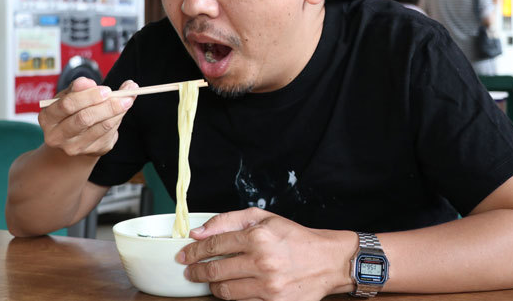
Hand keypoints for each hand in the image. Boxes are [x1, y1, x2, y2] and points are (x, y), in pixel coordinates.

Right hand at [38, 77, 137, 156]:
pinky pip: (109, 133)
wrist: (73, 138)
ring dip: (118, 111)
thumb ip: (79, 88)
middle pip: (84, 118)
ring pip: (101, 126)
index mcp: (47, 117)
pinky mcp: (92, 151)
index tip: (106, 89)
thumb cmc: (72, 111)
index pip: (68, 104)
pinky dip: (118, 119)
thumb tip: (87, 82)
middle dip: (107, 105)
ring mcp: (74, 147)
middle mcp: (57, 136)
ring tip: (128, 99)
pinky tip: (122, 111)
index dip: (89, 96)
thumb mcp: (70, 96)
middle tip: (124, 95)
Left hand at [177, 207, 355, 300]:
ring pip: (224, 291)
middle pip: (214, 271)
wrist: (328, 261)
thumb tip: (199, 232)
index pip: (214, 244)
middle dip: (195, 272)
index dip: (194, 251)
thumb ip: (229, 220)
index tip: (184, 255)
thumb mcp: (265, 218)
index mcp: (259, 237)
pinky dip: (234, 296)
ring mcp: (268, 286)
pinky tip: (234, 288)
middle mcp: (262, 262)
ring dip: (212, 286)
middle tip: (189, 271)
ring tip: (211, 280)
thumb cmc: (296, 238)